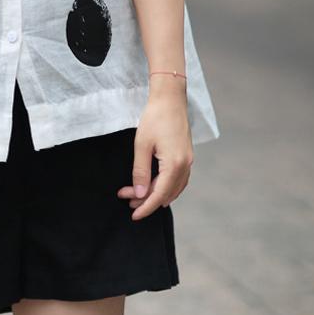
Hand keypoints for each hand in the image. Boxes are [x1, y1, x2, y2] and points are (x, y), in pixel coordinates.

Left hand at [117, 82, 193, 219]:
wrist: (170, 99)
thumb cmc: (154, 118)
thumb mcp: (142, 144)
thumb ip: (140, 171)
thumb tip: (139, 194)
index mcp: (174, 165)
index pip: (159, 194)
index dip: (145, 207)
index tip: (133, 215)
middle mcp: (185, 166)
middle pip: (165, 193)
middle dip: (145, 199)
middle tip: (126, 199)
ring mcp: (188, 162)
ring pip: (173, 188)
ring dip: (154, 193)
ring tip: (135, 195)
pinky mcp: (186, 156)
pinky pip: (177, 180)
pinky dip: (164, 186)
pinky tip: (153, 186)